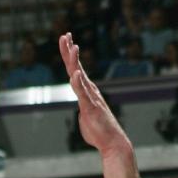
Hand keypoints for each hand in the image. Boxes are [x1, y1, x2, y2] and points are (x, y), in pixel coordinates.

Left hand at [59, 33, 129, 156]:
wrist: (112, 143)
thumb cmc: (99, 132)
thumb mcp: (85, 119)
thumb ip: (82, 112)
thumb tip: (80, 112)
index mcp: (86, 92)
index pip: (75, 70)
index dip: (70, 56)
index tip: (66, 41)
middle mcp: (89, 90)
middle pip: (76, 67)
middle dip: (69, 51)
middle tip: (65, 35)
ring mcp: (90, 98)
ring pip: (79, 76)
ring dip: (75, 60)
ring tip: (72, 45)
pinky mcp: (90, 108)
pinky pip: (83, 94)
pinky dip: (78, 83)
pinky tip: (75, 73)